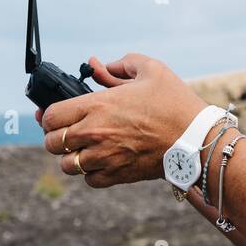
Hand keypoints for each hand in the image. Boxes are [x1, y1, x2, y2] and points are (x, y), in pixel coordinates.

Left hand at [39, 53, 208, 186]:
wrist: (197, 138)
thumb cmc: (175, 102)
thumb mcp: (151, 70)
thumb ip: (120, 65)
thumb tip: (97, 65)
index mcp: (98, 104)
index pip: (49, 116)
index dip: (48, 114)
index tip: (58, 113)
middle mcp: (95, 133)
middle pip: (51, 143)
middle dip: (56, 135)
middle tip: (68, 130)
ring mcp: (105, 157)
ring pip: (67, 165)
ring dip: (71, 156)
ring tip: (83, 148)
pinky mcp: (117, 175)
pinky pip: (89, 180)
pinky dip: (90, 173)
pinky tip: (101, 160)